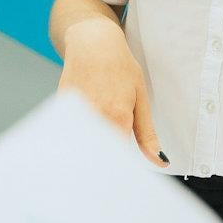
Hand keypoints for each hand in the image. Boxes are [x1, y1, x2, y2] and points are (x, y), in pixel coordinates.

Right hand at [56, 20, 164, 164]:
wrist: (93, 42)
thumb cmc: (120, 67)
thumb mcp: (141, 98)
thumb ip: (147, 135)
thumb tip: (160, 161)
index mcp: (117, 118)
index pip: (119, 159)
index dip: (122, 171)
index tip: (124, 180)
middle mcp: (94, 117)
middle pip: (98, 155)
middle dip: (104, 165)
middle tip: (109, 172)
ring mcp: (75, 113)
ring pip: (82, 146)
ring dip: (90, 151)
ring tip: (96, 145)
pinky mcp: (61, 109)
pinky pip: (70, 132)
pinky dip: (77, 137)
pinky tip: (83, 131)